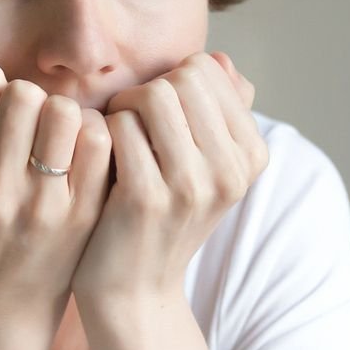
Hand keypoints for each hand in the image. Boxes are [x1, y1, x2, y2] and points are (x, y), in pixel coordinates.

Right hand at [0, 61, 112, 325]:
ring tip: (51, 138)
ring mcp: (42, 204)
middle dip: (24, 99)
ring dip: (58, 116)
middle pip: (24, 93)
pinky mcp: (81, 215)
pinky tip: (77, 151)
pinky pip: (97, 143)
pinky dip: (90, 134)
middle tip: (25, 125)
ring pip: (63, 112)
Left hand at [70, 51, 267, 309]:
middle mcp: (230, 171)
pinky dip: (101, 132)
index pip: (208, 71)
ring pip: (153, 96)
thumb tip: (222, 60)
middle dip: (146, 91)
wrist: (135, 289)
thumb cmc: (162, 217)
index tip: (155, 117)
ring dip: (123, 108)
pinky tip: (99, 159)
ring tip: (115, 138)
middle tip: (128, 124)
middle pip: (183, 78)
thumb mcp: (203, 168)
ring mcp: (192, 187)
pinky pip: (119, 126)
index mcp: (251, 155)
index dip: (170, 82)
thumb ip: (216, 112)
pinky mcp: (147, 198)